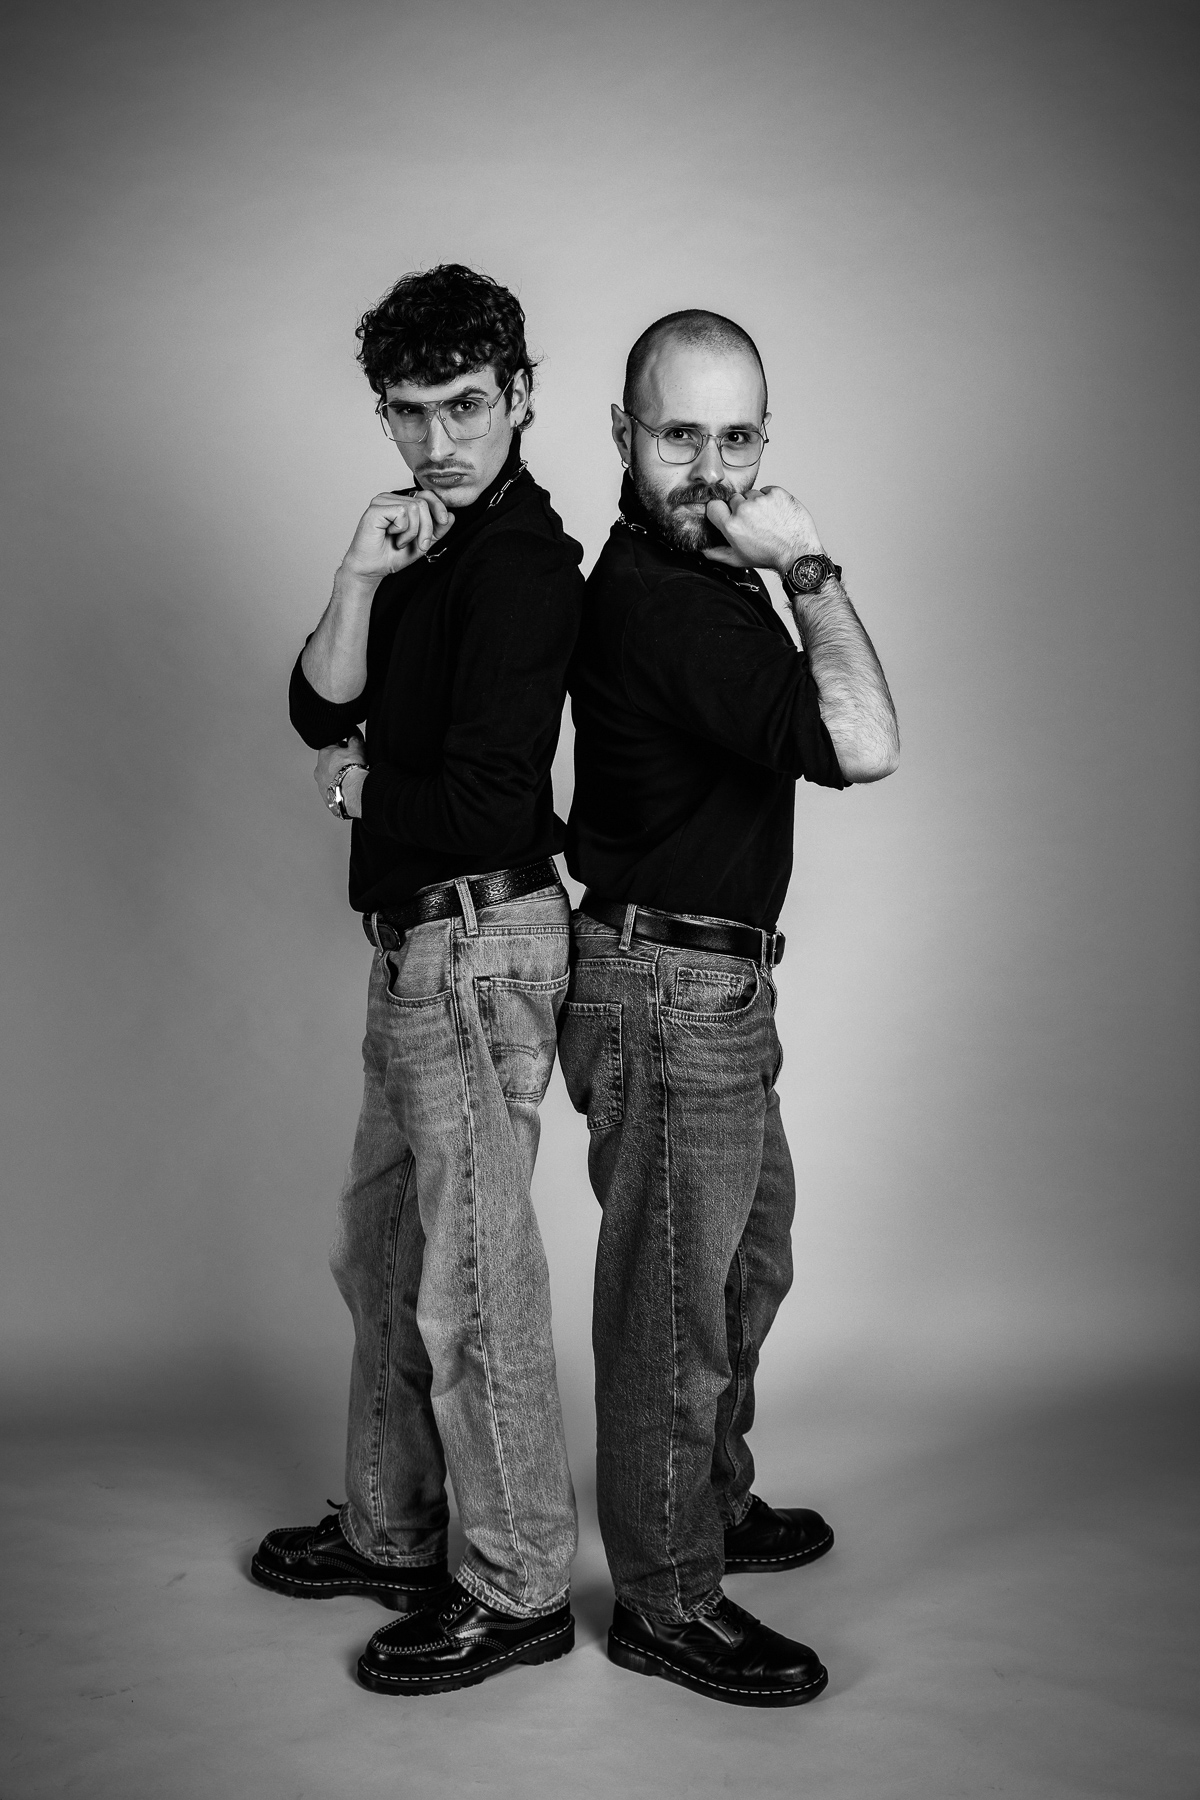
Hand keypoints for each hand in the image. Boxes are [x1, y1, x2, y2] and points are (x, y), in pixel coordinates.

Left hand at [315, 735, 365, 816]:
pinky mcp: (326, 798)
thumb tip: (353, 733)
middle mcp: (319, 769)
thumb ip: (354, 738)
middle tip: (354, 766)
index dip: (345, 746)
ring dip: (339, 777)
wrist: (353, 792)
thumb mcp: (356, 747)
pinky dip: (340, 790)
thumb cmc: (353, 769)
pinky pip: (333, 791)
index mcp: (323, 753)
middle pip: (330, 762)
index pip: (333, 745)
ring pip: (331, 778)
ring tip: (352, 780)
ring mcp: (321, 785)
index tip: (353, 751)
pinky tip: (350, 790)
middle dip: (341, 763)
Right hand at [339, 490, 454, 582]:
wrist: (372, 569)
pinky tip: (391, 535)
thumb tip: (451, 515)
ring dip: (413, 532)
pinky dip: (402, 530)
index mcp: (401, 503)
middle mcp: (391, 498)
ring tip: (400, 541)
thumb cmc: (391, 555)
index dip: (439, 507)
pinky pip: (402, 513)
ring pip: (414, 508)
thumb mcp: (422, 543)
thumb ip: (437, 530)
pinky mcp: (375, 508)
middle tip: (419, 544)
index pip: (426, 494)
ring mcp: (382, 501)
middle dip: (427, 528)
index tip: (444, 521)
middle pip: (423, 503)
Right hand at [702, 486, 823, 572]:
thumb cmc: (769, 556)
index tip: (728, 515)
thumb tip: (704, 550)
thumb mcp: (738, 559)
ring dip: (757, 503)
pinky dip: (771, 499)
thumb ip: (717, 553)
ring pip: (752, 494)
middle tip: (754, 523)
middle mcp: (744, 510)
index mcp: (731, 526)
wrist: (797, 552)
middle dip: (741, 508)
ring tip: (767, 519)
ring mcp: (761, 500)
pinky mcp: (776, 493)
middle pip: (734, 499)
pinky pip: (767, 490)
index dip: (721, 510)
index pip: (713, 506)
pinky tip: (776, 513)